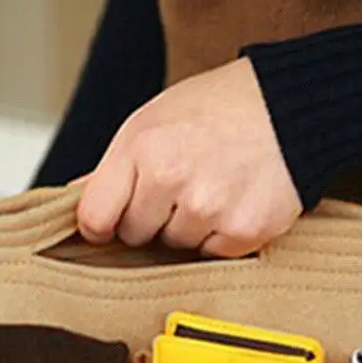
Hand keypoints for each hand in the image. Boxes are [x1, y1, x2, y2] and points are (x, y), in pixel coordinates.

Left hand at [75, 57, 301, 257]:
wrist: (287, 107)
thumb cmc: (216, 110)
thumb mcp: (152, 122)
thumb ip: (113, 169)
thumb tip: (74, 201)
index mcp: (143, 149)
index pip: (95, 218)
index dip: (101, 224)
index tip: (110, 222)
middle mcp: (173, 179)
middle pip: (135, 236)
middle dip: (150, 219)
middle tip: (179, 186)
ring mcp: (210, 208)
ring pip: (174, 248)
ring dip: (187, 228)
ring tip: (211, 188)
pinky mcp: (244, 231)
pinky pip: (212, 255)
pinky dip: (220, 236)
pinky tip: (233, 202)